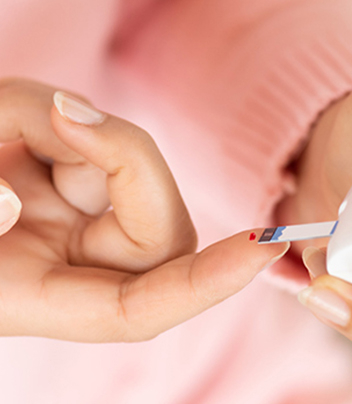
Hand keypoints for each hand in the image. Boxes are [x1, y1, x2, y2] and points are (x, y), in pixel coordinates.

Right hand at [0, 79, 288, 341]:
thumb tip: (15, 192)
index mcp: (37, 297)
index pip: (144, 303)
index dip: (205, 284)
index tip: (263, 245)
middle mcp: (70, 261)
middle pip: (155, 222)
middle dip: (120, 158)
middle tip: (55, 114)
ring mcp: (75, 215)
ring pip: (125, 162)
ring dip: (64, 123)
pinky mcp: (70, 172)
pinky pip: (94, 130)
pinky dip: (52, 111)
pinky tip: (9, 122)